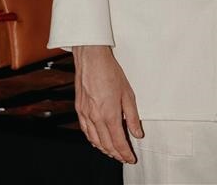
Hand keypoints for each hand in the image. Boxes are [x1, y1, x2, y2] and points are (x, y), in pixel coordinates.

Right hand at [73, 45, 142, 163]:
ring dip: (104, 149)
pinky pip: (86, 131)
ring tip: (112, 153)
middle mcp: (96, 117)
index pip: (118, 141)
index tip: (130, 158)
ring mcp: (86, 114)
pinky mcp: (79, 109)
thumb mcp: (128, 93)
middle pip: (106, 144)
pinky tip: (97, 141)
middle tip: (123, 158)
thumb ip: (132, 116)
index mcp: (109, 114)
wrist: (92, 59)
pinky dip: (92, 140)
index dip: (125, 153)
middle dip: (115, 154)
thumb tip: (137, 132)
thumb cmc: (110, 72)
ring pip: (94, 140)